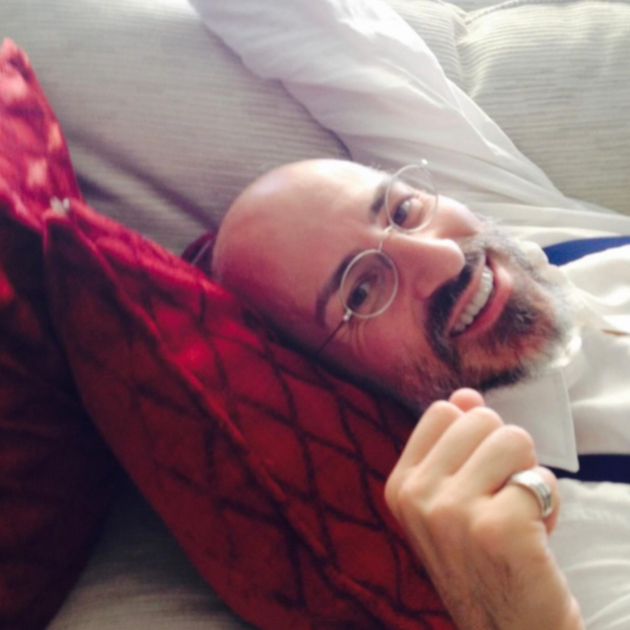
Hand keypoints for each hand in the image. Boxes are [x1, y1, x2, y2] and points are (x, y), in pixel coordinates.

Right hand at [385, 389, 583, 629]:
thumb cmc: (482, 562)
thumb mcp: (450, 500)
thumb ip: (453, 442)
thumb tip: (466, 394)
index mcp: (400, 485)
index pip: (444, 412)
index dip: (475, 440)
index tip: (476, 481)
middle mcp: (417, 496)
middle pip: (481, 418)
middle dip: (504, 454)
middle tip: (500, 502)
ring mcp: (452, 512)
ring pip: (513, 439)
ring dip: (527, 476)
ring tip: (517, 517)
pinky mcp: (496, 528)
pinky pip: (540, 480)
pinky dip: (549, 505)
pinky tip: (534, 538)